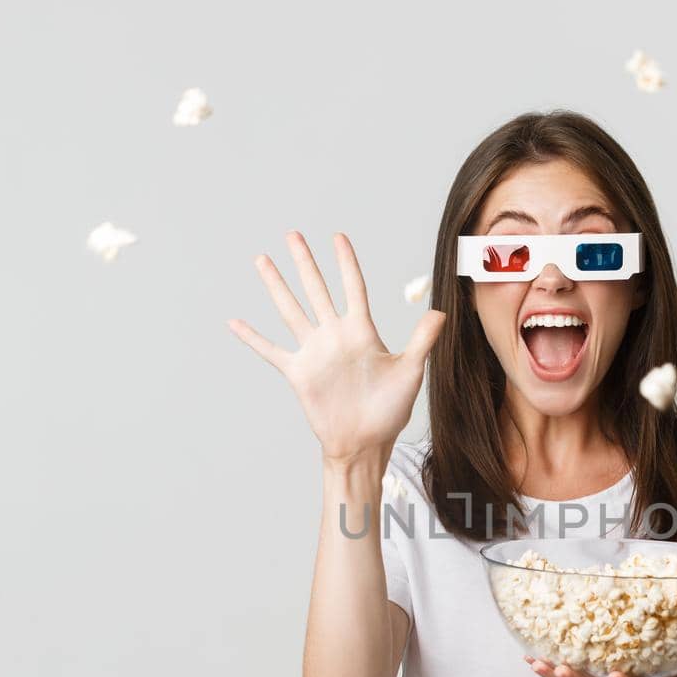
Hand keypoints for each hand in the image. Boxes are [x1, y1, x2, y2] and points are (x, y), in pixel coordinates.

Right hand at [228, 231, 444, 464]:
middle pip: (316, 289)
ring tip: (262, 260)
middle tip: (292, 234)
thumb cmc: (390, 410)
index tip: (338, 237)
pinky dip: (252, 337)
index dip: (345, 262)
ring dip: (276, 285)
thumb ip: (422, 340)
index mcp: (361, 332)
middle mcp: (334, 336)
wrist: (365, 442)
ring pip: (290, 310)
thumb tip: (442, 312)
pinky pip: (270, 351)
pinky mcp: (298, 373)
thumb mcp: (410, 372)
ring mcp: (314, 352)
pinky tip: (234, 322)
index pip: (353, 287)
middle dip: (304, 262)